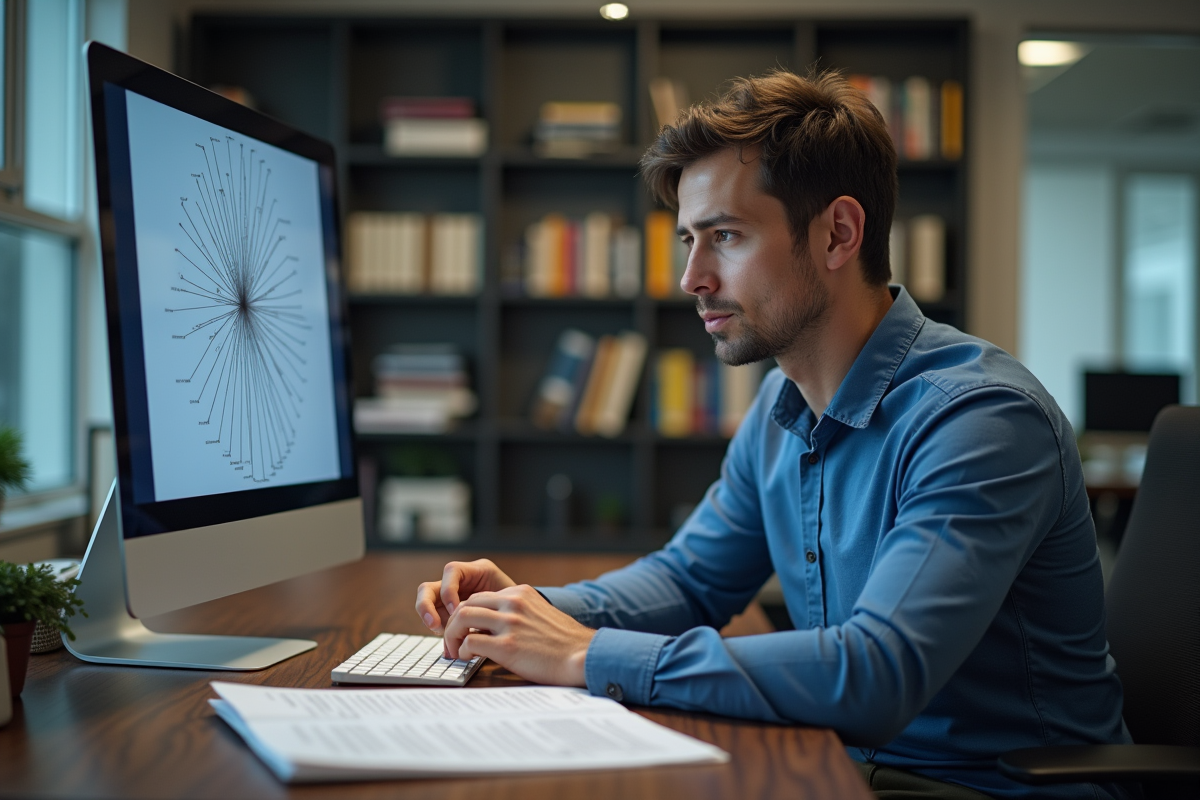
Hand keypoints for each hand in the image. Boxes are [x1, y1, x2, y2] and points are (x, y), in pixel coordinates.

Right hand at [415, 559, 515, 634]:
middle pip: (429, 587)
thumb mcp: (509, 603)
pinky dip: (441, 631)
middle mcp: (460, 583)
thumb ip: (492, 608)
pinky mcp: (451, 613)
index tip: (457, 610)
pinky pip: (437, 620)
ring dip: (429, 618)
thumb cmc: (522, 610)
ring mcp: (452, 598)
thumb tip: (476, 627)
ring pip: (427, 602)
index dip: (449, 591)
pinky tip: (450, 643)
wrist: (528, 622)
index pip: (452, 571)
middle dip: (427, 606)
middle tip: (435, 625)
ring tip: (441, 633)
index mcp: (477, 572)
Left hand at [442, 585, 593, 687]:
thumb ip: (518, 614)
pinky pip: (470, 643)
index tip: (464, 630)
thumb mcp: (541, 615)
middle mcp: (513, 603)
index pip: (480, 597)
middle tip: (452, 642)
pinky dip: (463, 651)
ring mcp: (510, 623)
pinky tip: (467, 659)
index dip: (466, 614)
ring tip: (454, 650)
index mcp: (521, 594)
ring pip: (461, 618)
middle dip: (453, 624)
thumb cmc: (564, 643)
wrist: (582, 657)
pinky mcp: (507, 646)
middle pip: (466, 604)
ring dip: (452, 635)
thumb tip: (494, 626)